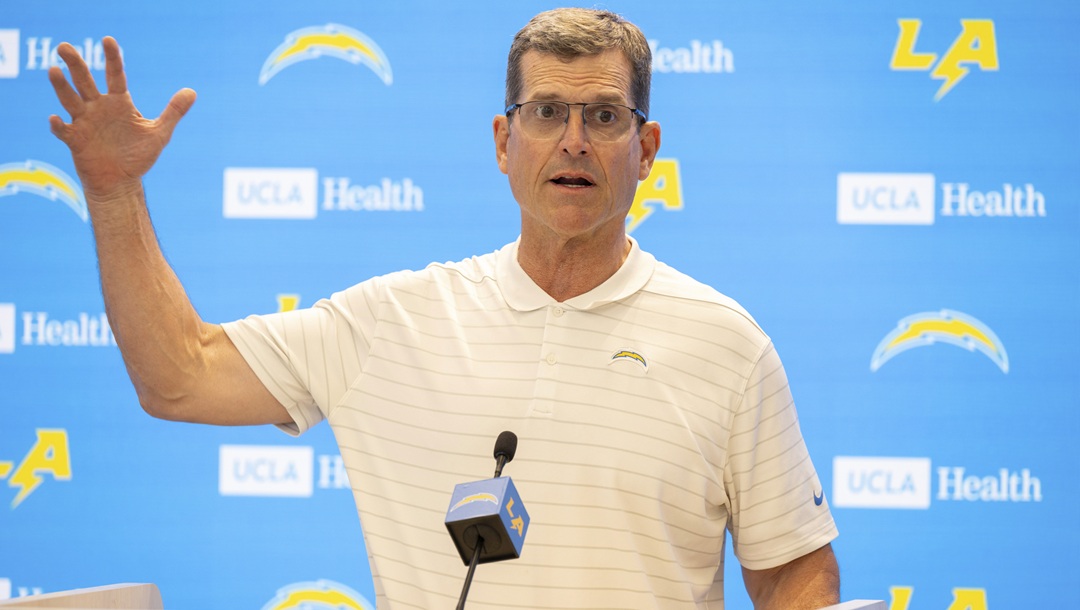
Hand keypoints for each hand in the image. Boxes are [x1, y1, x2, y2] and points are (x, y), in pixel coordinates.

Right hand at [48, 36, 195, 199]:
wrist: (122, 182)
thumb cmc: (138, 156)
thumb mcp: (159, 133)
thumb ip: (173, 112)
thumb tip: (192, 91)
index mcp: (119, 103)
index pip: (115, 75)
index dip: (112, 58)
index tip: (107, 39)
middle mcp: (98, 108)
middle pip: (84, 81)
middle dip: (75, 64)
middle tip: (63, 46)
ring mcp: (85, 123)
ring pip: (70, 100)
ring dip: (62, 87)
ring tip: (53, 70)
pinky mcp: (75, 141)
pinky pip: (64, 131)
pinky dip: (58, 126)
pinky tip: (55, 119)